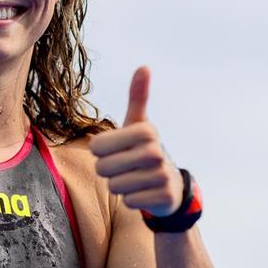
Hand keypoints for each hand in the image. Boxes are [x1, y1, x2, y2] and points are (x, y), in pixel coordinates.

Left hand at [89, 66, 183, 216]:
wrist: (171, 184)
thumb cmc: (144, 150)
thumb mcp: (139, 124)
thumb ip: (138, 97)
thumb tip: (144, 66)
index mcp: (146, 130)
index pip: (97, 147)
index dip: (100, 152)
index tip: (116, 149)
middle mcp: (156, 151)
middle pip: (103, 169)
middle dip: (108, 172)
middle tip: (124, 167)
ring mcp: (162, 174)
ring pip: (115, 186)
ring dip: (119, 186)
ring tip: (134, 179)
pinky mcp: (164, 196)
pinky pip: (129, 201)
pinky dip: (131, 200)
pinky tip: (144, 192)